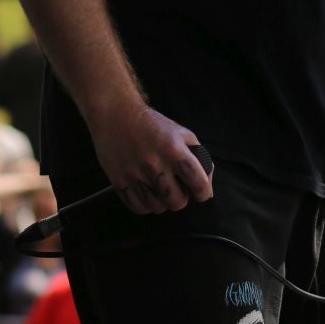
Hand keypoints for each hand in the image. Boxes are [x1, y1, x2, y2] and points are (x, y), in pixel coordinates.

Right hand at [91, 104, 213, 215]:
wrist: (117, 115)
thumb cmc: (153, 125)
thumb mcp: (183, 134)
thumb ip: (199, 159)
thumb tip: (208, 190)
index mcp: (174, 150)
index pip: (198, 184)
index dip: (203, 193)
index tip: (200, 193)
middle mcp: (155, 165)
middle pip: (177, 202)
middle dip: (181, 198)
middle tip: (177, 189)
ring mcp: (135, 175)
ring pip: (157, 208)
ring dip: (163, 202)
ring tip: (160, 188)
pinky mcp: (119, 182)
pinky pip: (139, 208)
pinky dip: (146, 205)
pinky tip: (147, 191)